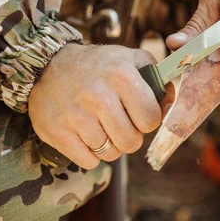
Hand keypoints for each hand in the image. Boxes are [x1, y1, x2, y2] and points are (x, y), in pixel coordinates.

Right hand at [29, 44, 173, 168]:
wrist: (47, 66)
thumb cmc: (97, 66)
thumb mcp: (130, 59)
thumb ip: (158, 79)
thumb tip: (172, 105)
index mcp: (121, 76)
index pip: (151, 120)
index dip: (147, 120)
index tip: (137, 114)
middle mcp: (99, 96)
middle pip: (131, 142)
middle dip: (130, 136)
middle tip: (119, 123)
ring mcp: (76, 115)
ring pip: (110, 154)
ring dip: (109, 145)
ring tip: (100, 125)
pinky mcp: (57, 132)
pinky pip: (88, 161)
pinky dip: (90, 154)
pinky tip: (85, 134)